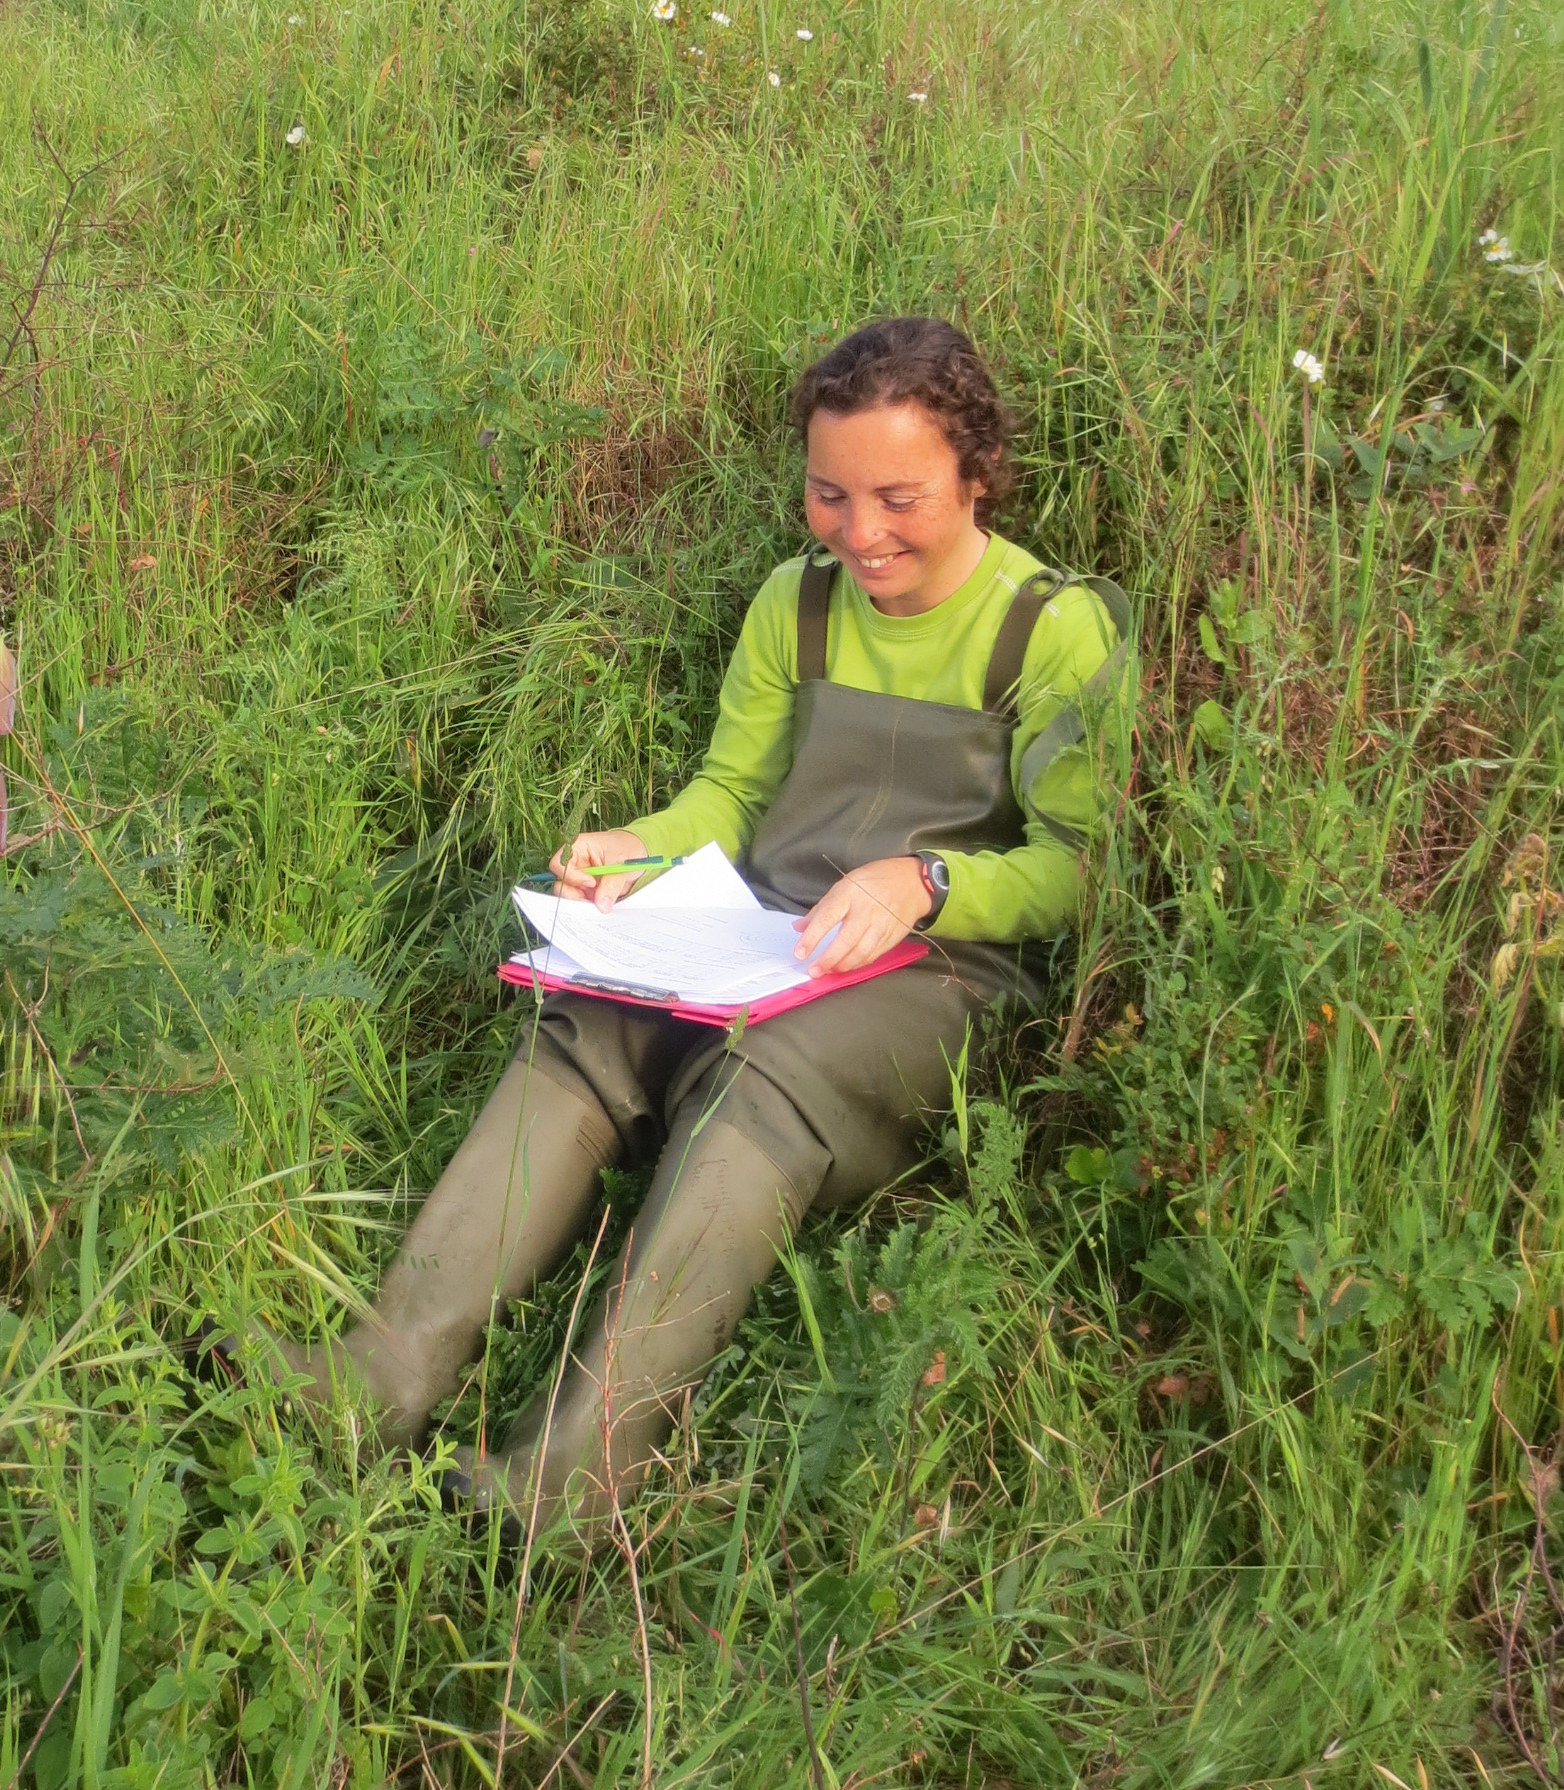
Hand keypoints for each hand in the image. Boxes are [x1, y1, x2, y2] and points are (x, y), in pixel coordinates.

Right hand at [548, 829, 648, 911]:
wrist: (639, 854)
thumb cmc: (627, 847)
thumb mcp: (621, 862)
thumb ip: (611, 883)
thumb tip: (602, 904)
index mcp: (577, 849)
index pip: (559, 865)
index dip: (571, 876)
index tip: (591, 882)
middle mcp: (576, 866)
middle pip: (561, 885)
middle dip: (575, 896)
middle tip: (592, 901)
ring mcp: (581, 881)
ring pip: (571, 898)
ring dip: (583, 904)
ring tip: (601, 904)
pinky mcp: (589, 893)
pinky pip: (585, 904)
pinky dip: (592, 909)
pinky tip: (603, 907)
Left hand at [791, 856, 932, 976]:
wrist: (912, 882)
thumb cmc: (874, 881)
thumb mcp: (845, 885)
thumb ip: (822, 908)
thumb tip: (800, 926)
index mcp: (850, 893)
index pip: (827, 917)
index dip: (812, 937)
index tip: (799, 953)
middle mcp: (867, 910)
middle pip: (845, 940)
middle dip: (828, 959)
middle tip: (814, 971)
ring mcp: (882, 925)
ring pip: (861, 952)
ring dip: (842, 966)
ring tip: (828, 971)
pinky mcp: (892, 937)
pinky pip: (873, 955)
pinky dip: (858, 964)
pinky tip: (847, 967)